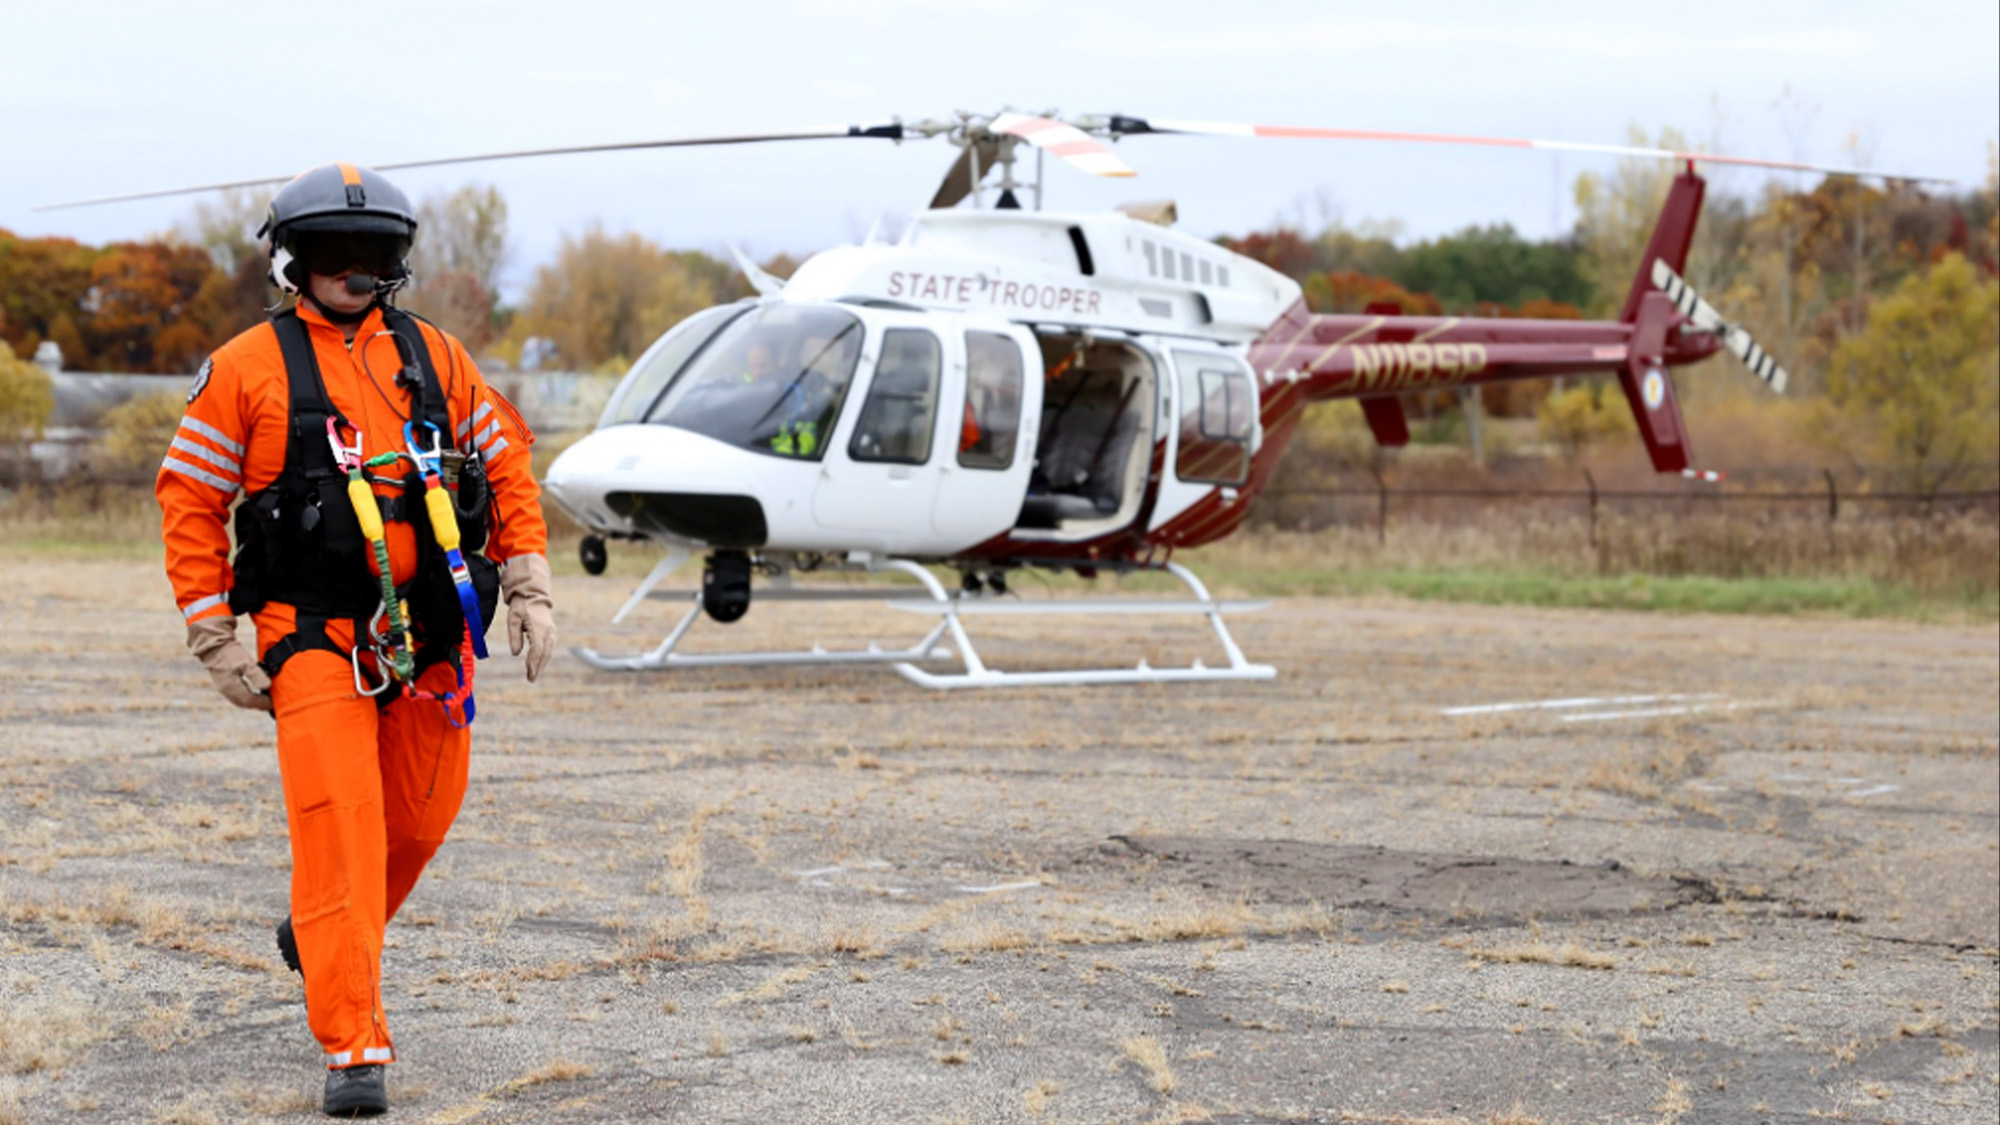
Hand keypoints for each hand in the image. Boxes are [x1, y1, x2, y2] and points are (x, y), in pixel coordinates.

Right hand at [186, 616, 272, 711]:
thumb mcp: (246, 663)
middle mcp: (225, 690)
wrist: (214, 644)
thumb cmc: (230, 653)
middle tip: (270, 703)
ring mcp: (222, 687)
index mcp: (231, 687)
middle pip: (244, 703)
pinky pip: (235, 695)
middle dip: (257, 704)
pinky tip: (252, 693)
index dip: (262, 702)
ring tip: (263, 699)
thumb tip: (267, 687)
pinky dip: (245, 696)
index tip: (273, 702)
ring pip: (239, 700)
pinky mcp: (222, 683)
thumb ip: (257, 675)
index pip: (249, 701)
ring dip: (251, 701)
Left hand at [501, 554, 556, 682]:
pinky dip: (544, 657)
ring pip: (549, 652)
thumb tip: (515, 653)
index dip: (533, 662)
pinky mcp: (551, 633)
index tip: (528, 672)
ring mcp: (551, 632)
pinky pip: (549, 648)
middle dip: (538, 667)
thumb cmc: (521, 607)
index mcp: (538, 627)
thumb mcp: (513, 619)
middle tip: (531, 679)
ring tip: (534, 675)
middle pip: (545, 653)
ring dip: (542, 664)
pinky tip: (538, 664)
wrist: (533, 595)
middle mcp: (548, 631)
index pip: (537, 649)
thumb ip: (514, 636)